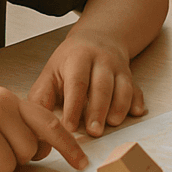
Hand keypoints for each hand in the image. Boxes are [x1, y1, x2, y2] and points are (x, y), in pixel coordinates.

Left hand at [29, 28, 146, 137]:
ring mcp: (118, 67)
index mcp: (77, 58)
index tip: (68, 127)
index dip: (73, 106)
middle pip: (102, 85)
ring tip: (113, 123)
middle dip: (98, 109)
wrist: (98, 39)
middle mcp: (101, 60)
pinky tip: (136, 112)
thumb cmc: (70, 62)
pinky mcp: (129, 75)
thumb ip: (41, 97)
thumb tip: (34, 124)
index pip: (76, 83)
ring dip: (119, 106)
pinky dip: (137, 101)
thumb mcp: (51, 73)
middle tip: (94, 132)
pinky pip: (136, 88)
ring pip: (122, 86)